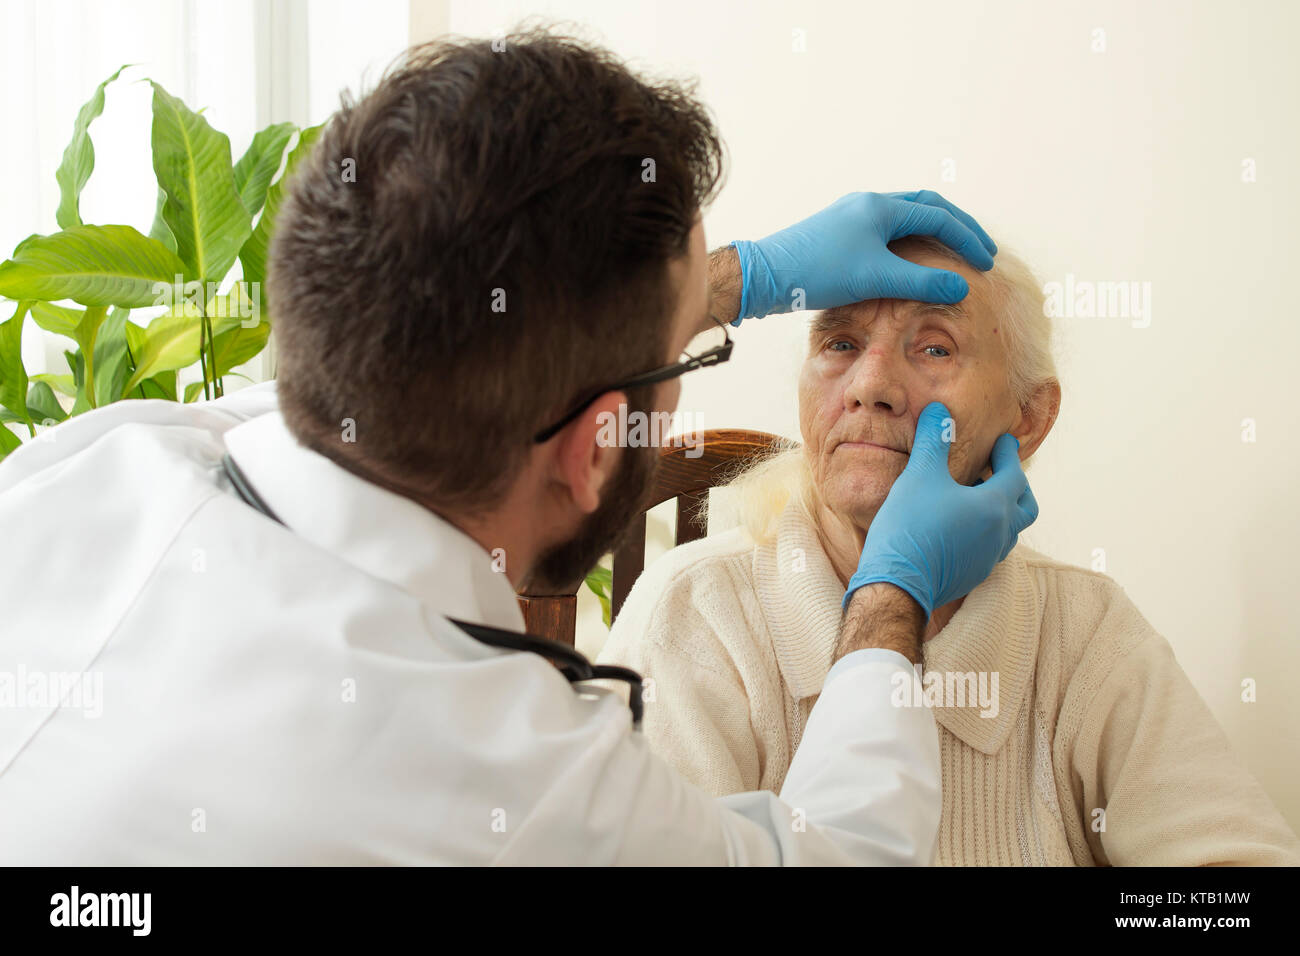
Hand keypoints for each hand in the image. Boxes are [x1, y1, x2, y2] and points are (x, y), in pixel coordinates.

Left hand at [729, 190, 996, 322]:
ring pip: (904, 219)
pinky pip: (884, 231)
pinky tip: (909, 263)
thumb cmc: (818, 273)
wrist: (766, 275)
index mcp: (881, 207)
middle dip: (956, 227)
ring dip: (931, 234)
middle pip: (925, 207)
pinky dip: (907, 243)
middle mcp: (867, 203)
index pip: (938, 215)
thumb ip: (921, 282)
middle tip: (980, 249)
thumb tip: (962, 286)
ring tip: (952, 255)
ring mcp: (851, 216)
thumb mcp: (876, 278)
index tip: (987, 260)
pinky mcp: (838, 233)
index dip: (967, 238)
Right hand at [844, 402, 1037, 618]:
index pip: (1015, 474)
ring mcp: (988, 559)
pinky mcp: (972, 575)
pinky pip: (990, 548)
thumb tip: (939, 410)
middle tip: (998, 470)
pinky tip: (961, 526)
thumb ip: (934, 440)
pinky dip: (985, 531)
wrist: (896, 584)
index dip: (1009, 454)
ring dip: (1001, 510)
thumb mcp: (920, 475)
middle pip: (1026, 506)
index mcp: (995, 507)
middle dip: (1017, 485)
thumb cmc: (910, 527)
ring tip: (978, 498)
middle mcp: (1000, 534)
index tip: (1003, 441)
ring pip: (1009, 530)